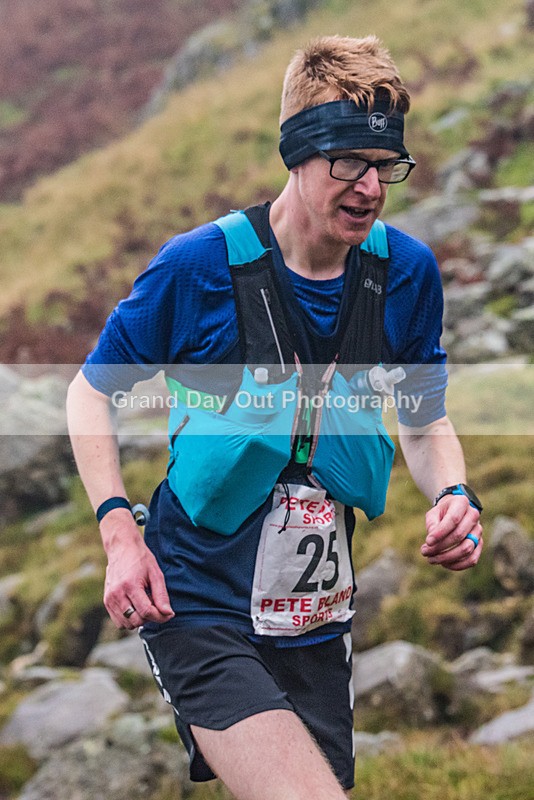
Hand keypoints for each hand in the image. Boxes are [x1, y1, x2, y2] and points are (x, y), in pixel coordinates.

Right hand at [101, 511, 174, 628]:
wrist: (121, 548)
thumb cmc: (141, 559)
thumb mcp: (156, 574)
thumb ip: (161, 596)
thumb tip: (168, 614)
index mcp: (130, 585)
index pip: (146, 612)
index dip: (160, 616)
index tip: (168, 614)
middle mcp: (117, 594)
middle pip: (136, 621)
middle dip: (149, 618)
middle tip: (156, 607)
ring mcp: (109, 599)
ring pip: (126, 624)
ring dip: (138, 620)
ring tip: (144, 604)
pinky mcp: (106, 601)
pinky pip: (119, 621)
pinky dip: (129, 619)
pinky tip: (136, 606)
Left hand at [421, 494, 482, 570]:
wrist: (454, 512)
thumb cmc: (442, 513)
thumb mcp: (433, 513)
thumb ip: (432, 524)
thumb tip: (431, 542)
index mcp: (462, 503)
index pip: (453, 519)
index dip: (440, 533)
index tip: (427, 542)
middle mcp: (473, 516)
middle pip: (459, 535)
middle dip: (440, 546)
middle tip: (425, 552)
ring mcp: (478, 531)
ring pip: (467, 549)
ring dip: (447, 558)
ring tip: (431, 559)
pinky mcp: (479, 544)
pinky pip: (472, 559)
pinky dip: (457, 565)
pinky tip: (444, 564)